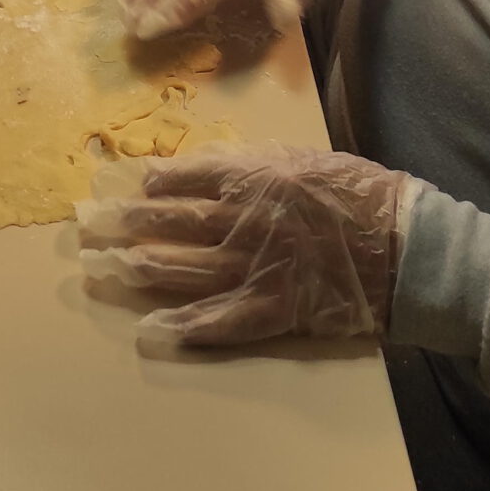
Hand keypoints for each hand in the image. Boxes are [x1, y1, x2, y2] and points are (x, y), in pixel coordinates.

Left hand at [76, 142, 420, 346]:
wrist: (405, 247)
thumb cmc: (359, 194)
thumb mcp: (304, 160)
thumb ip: (253, 165)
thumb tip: (206, 168)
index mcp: (253, 177)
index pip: (187, 177)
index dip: (153, 183)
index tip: (128, 186)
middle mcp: (244, 222)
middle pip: (171, 222)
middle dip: (124, 224)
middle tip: (84, 226)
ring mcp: (255, 270)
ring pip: (183, 270)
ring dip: (138, 269)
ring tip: (100, 267)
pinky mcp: (273, 311)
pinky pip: (219, 322)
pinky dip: (184, 328)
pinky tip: (148, 331)